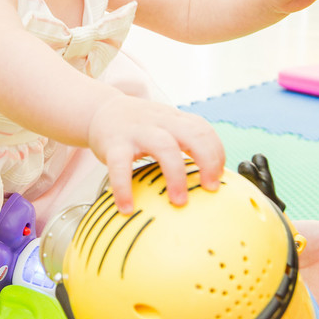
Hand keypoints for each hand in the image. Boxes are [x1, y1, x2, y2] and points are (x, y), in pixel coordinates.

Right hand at [87, 95, 223, 213]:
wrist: (100, 110)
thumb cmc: (139, 127)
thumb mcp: (165, 125)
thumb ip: (186, 143)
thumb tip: (210, 180)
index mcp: (175, 120)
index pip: (204, 131)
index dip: (216, 154)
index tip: (218, 178)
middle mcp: (160, 122)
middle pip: (193, 134)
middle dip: (207, 161)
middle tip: (210, 188)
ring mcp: (137, 131)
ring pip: (163, 147)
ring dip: (176, 175)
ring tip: (179, 202)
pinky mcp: (113, 144)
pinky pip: (120, 166)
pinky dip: (124, 188)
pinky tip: (127, 208)